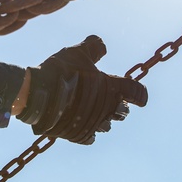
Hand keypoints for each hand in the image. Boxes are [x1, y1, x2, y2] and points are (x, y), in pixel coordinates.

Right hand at [17, 35, 147, 144]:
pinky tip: (83, 125)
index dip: (140, 94)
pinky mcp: (79, 135)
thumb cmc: (62, 71)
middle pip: (123, 111)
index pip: (136, 92)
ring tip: (95, 112)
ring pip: (107, 125)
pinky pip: (91, 137)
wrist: (40, 95)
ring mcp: (94, 123)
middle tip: (113, 101)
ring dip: (104, 119)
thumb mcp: (79, 52)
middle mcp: (107, 107)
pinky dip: (89, 132)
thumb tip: (102, 44)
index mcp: (112, 87)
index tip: (141, 98)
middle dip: (120, 106)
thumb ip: (93, 48)